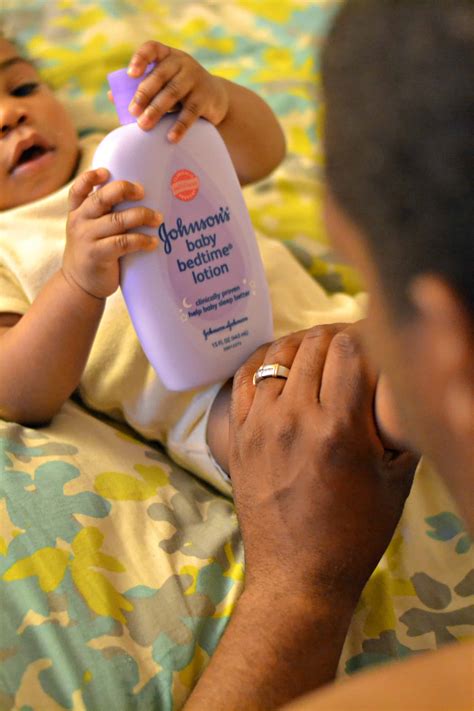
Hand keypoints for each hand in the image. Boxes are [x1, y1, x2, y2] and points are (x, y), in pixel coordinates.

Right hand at [63, 169, 161, 298]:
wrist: (79, 287)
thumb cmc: (93, 254)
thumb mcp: (89, 231)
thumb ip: (103, 216)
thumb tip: (139, 200)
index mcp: (77, 212)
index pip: (79, 189)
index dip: (90, 178)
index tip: (107, 172)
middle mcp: (79, 222)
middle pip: (101, 198)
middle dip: (124, 190)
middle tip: (143, 192)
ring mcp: (87, 238)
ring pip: (117, 220)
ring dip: (141, 216)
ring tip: (158, 219)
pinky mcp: (97, 255)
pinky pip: (123, 243)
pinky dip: (141, 240)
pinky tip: (153, 242)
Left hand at [118, 40, 228, 139]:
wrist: (215, 98)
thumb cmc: (180, 91)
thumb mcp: (163, 84)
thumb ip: (140, 88)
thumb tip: (111, 96)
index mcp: (167, 56)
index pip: (152, 48)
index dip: (140, 58)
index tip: (130, 74)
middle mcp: (182, 63)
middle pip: (160, 75)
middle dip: (144, 94)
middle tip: (132, 111)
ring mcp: (195, 79)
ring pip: (172, 93)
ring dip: (156, 110)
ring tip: (144, 125)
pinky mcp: (205, 97)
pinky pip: (190, 112)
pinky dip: (179, 126)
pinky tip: (171, 138)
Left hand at [229, 323, 418, 603]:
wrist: (298, 574)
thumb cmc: (354, 532)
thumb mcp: (394, 480)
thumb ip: (397, 426)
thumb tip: (396, 386)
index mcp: (338, 428)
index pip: (348, 350)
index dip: (363, 337)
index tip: (371, 344)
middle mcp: (294, 418)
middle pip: (313, 345)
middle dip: (335, 337)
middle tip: (347, 346)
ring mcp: (259, 426)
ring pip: (276, 355)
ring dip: (300, 345)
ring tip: (315, 351)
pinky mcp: (238, 436)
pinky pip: (243, 379)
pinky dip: (261, 362)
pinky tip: (276, 362)